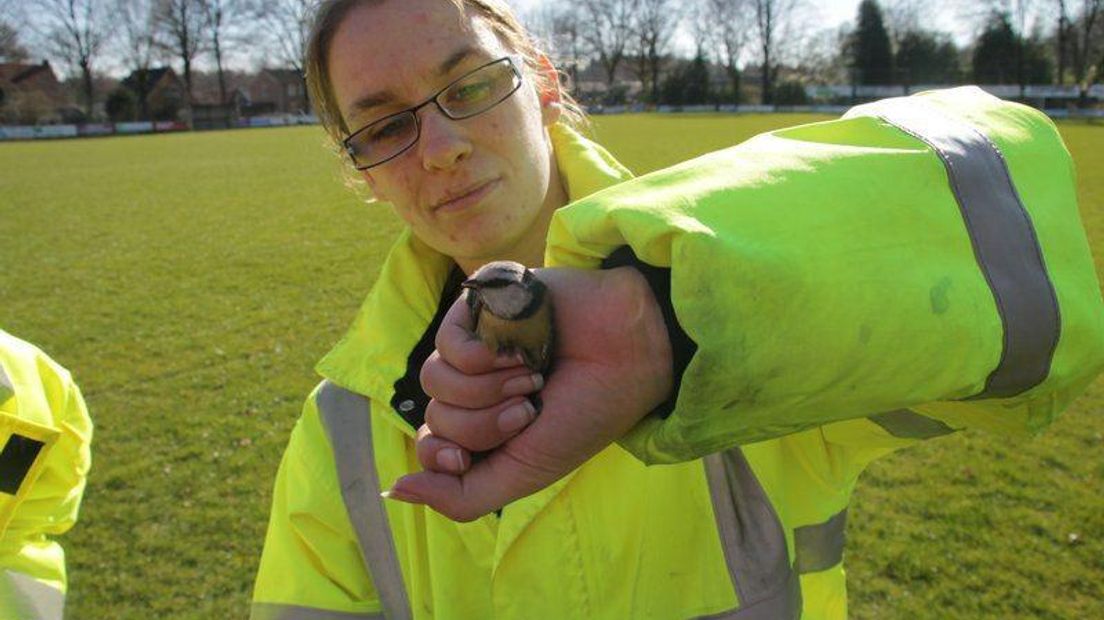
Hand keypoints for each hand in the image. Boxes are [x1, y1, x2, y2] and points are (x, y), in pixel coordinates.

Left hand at [387, 266, 673, 520]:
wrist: (628, 354)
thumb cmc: (585, 413)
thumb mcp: (524, 473)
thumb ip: (460, 496)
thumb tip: (394, 491)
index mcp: (484, 425)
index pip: (429, 447)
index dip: (444, 456)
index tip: (471, 457)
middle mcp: (474, 387)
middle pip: (435, 418)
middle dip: (485, 424)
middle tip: (532, 406)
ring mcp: (474, 346)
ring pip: (434, 382)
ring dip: (487, 390)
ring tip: (533, 377)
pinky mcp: (478, 310)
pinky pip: (447, 344)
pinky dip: (484, 358)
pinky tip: (522, 351)